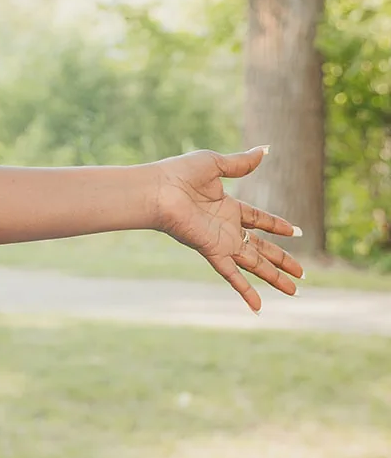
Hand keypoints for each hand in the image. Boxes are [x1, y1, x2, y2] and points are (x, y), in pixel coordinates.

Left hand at [151, 146, 304, 312]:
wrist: (156, 190)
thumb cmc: (178, 174)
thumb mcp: (215, 164)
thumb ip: (241, 163)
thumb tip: (265, 149)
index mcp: (227, 206)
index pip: (257, 219)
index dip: (276, 225)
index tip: (295, 232)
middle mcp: (225, 227)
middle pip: (261, 247)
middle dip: (281, 260)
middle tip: (302, 273)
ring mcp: (220, 241)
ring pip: (254, 264)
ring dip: (274, 277)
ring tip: (295, 291)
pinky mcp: (212, 251)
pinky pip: (232, 275)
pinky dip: (245, 291)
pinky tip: (258, 308)